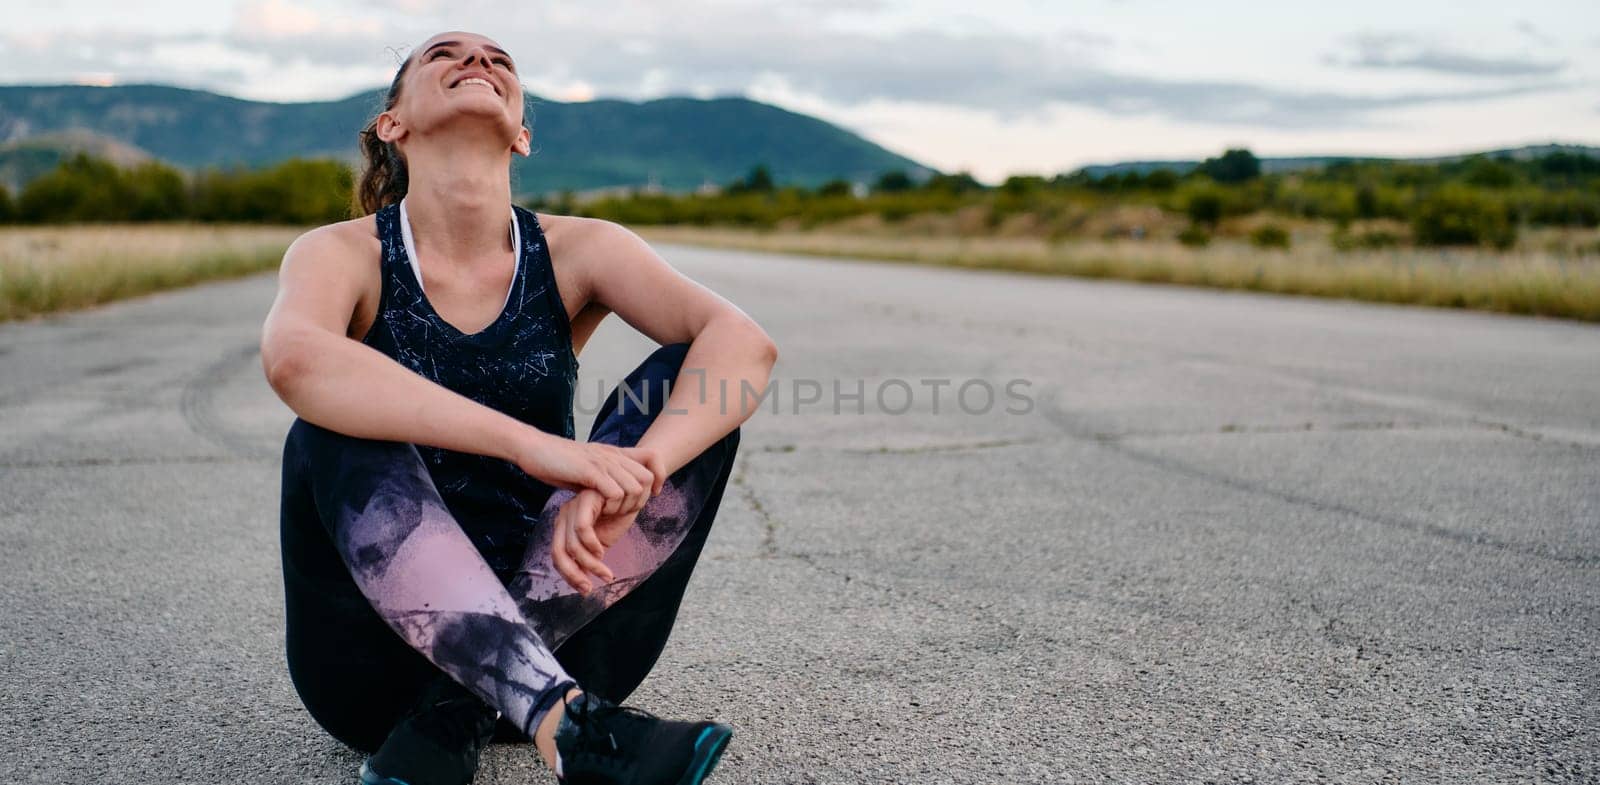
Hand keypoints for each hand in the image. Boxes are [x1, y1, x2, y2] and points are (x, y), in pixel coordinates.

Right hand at [510, 428, 664, 514]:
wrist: (533, 448)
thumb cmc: (557, 460)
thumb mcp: (589, 465)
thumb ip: (605, 474)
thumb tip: (616, 490)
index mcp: (615, 453)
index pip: (653, 456)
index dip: (659, 475)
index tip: (652, 493)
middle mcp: (613, 456)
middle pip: (648, 478)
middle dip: (640, 500)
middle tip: (622, 511)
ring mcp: (602, 463)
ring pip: (635, 488)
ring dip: (625, 506)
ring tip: (608, 513)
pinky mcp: (589, 472)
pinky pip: (615, 493)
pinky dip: (611, 507)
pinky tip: (598, 510)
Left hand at [550, 488, 641, 593]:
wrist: (635, 489)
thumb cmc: (618, 515)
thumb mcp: (602, 540)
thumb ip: (590, 556)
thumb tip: (583, 582)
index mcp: (565, 525)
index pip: (557, 556)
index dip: (569, 576)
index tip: (585, 590)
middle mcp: (565, 515)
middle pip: (558, 554)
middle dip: (574, 575)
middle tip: (589, 588)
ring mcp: (573, 506)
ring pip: (572, 545)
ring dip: (590, 564)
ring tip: (606, 574)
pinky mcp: (586, 499)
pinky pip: (582, 528)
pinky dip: (591, 544)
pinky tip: (602, 551)